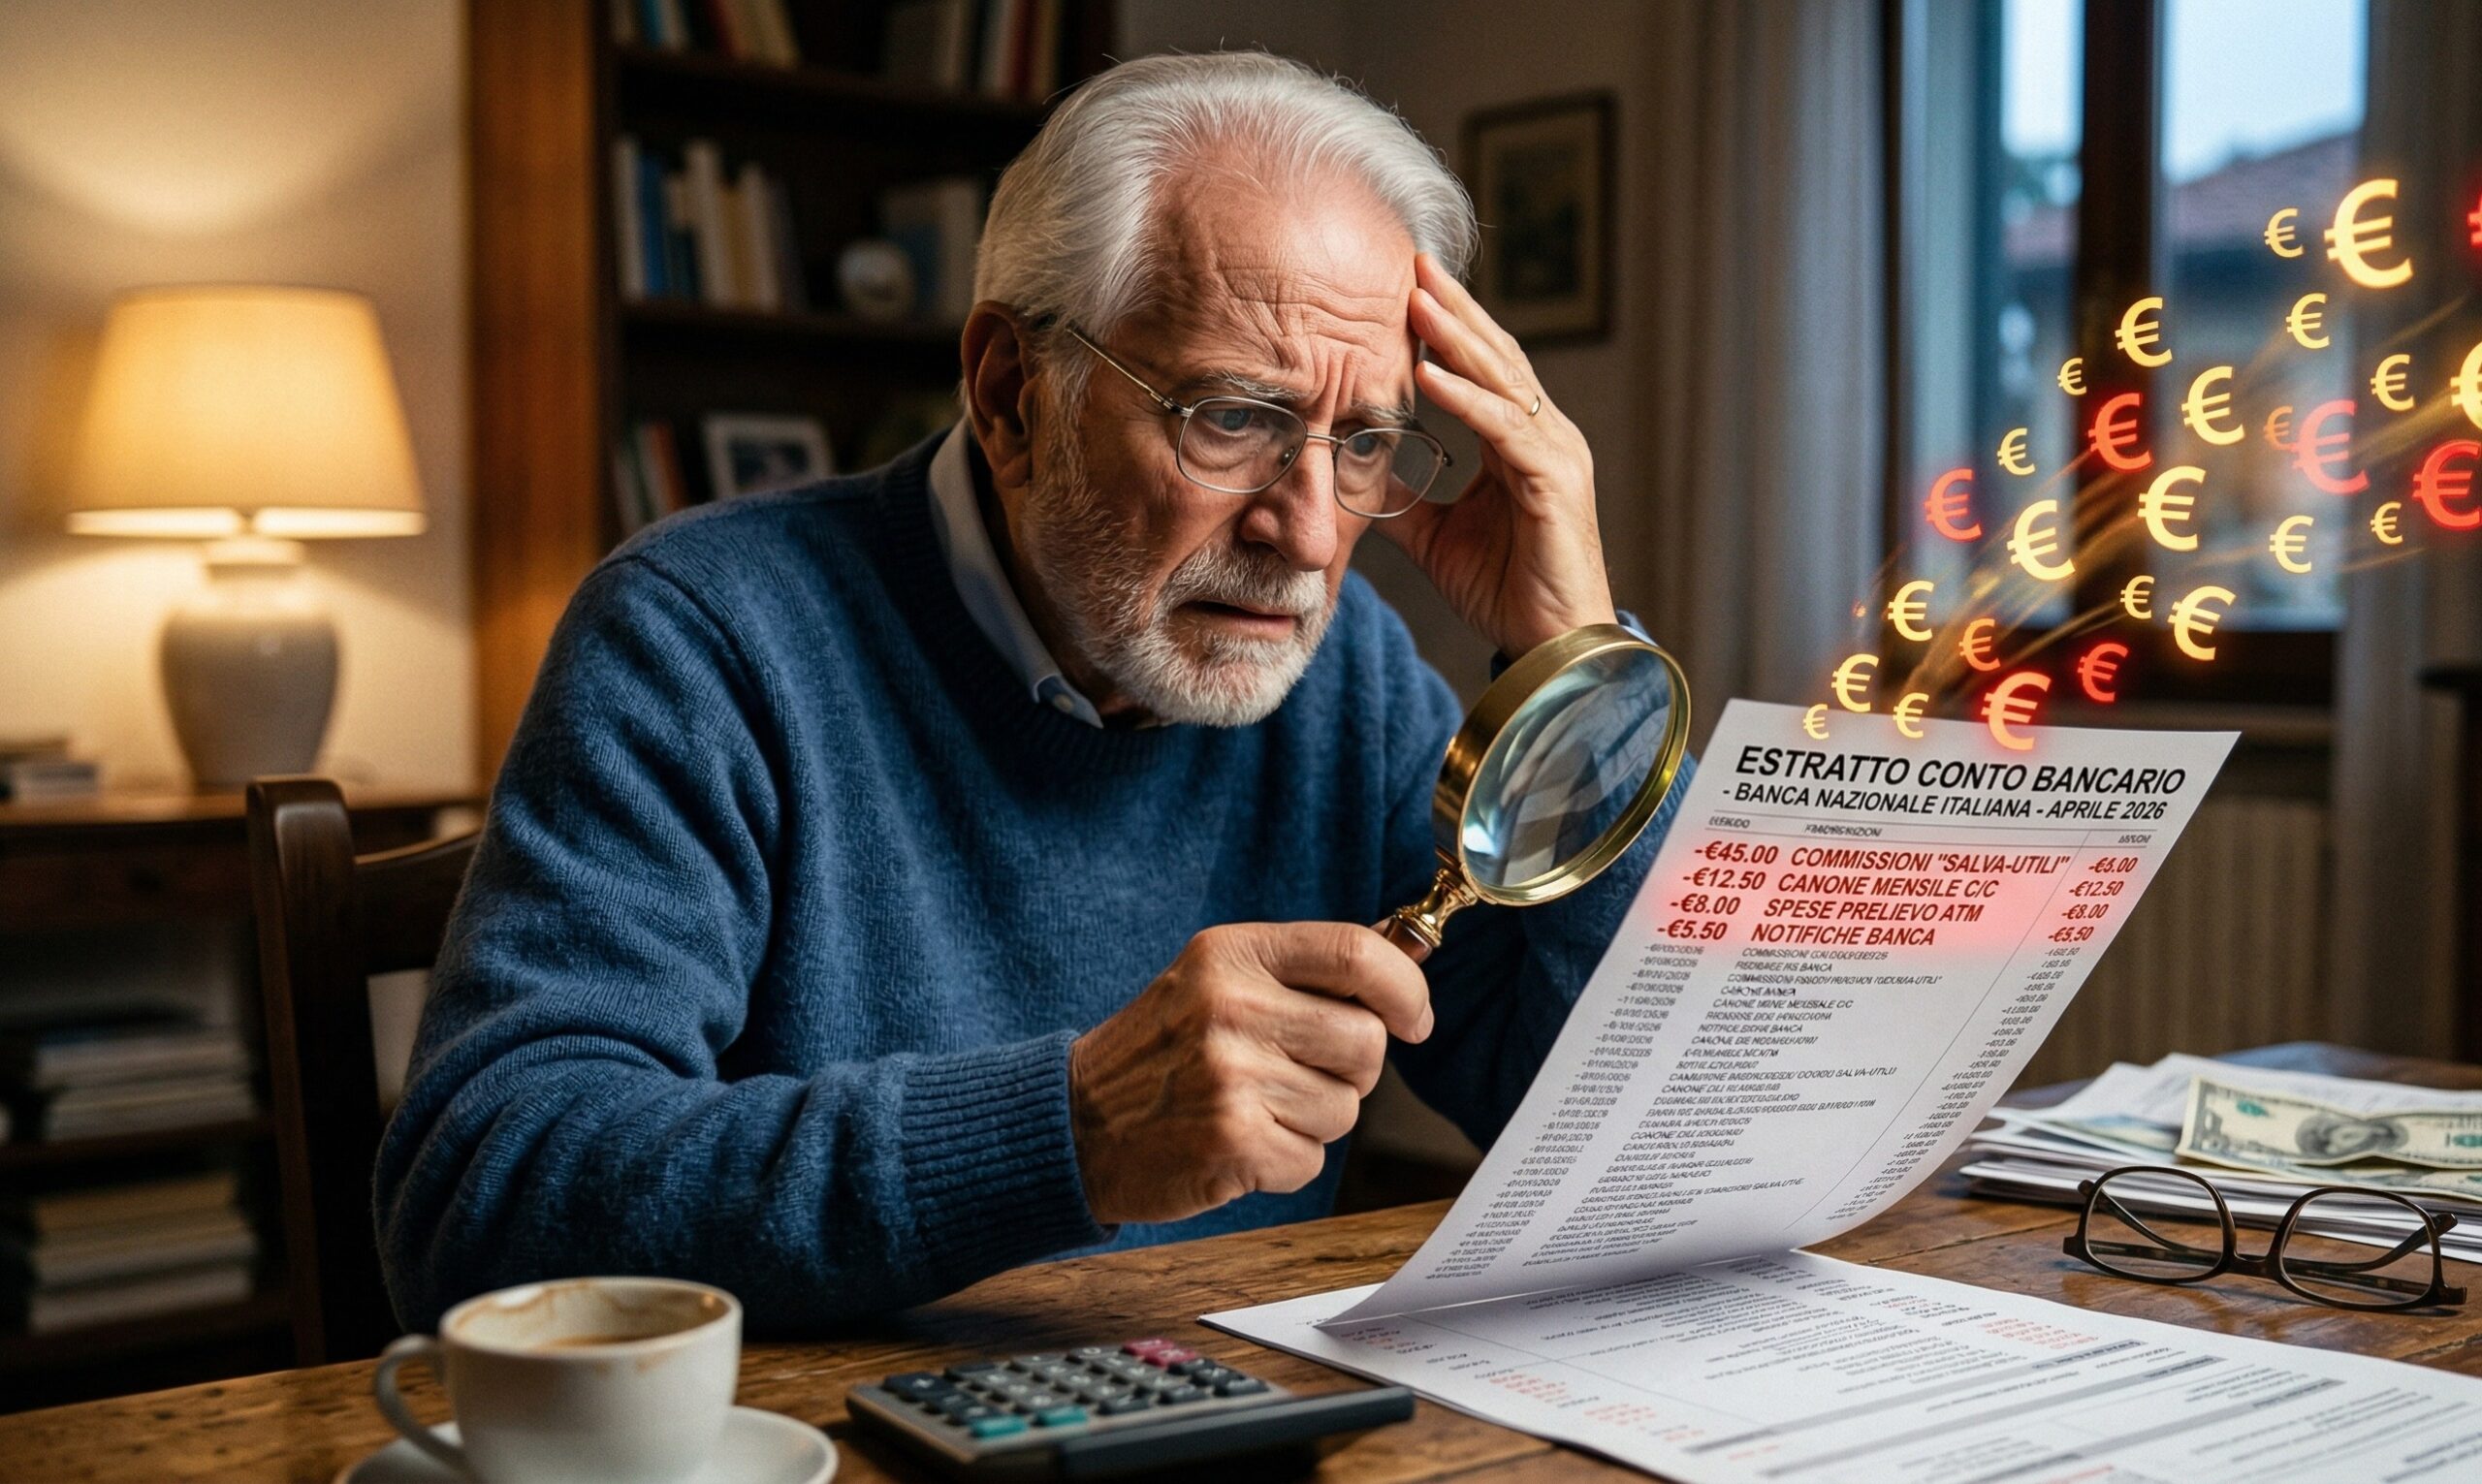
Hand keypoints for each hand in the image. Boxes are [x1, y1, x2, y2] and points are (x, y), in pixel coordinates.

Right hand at [1068, 923, 1432, 1226]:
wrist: (1075, 1122)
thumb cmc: (1162, 1053)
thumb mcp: (1216, 981)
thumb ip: (1300, 975)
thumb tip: (1405, 973)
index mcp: (1233, 953)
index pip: (1357, 953)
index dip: (1406, 990)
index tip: (1415, 1019)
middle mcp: (1231, 1006)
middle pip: (1366, 1043)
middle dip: (1351, 1072)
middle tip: (1297, 1075)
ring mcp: (1230, 1075)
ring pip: (1344, 1108)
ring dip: (1312, 1121)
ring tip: (1252, 1108)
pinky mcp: (1230, 1140)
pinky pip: (1311, 1160)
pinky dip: (1284, 1163)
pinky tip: (1236, 1143)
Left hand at [1381, 251, 1617, 658]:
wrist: (1552, 648)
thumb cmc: (1505, 590)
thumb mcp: (1436, 538)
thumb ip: (1404, 502)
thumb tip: (1353, 478)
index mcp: (1520, 443)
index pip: (1483, 370)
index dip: (1448, 328)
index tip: (1406, 288)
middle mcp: (1544, 437)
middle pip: (1496, 357)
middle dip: (1454, 309)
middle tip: (1414, 263)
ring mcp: (1555, 455)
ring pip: (1501, 381)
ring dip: (1456, 337)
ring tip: (1416, 299)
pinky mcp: (1555, 483)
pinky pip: (1504, 429)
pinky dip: (1465, 398)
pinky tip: (1428, 373)